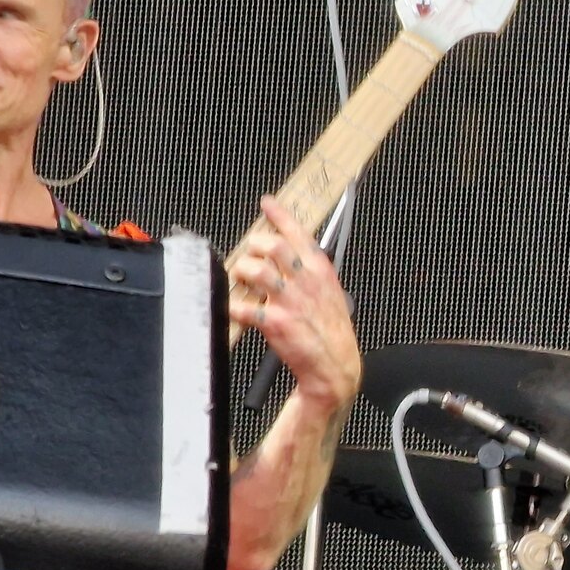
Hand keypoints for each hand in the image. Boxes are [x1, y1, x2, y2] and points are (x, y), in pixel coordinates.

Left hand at [228, 196, 360, 413]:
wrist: (335, 365)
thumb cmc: (331, 330)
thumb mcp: (330, 292)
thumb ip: (309, 272)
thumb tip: (286, 257)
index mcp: (320, 271)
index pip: (299, 233)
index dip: (280, 215)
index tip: (267, 204)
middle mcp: (305, 281)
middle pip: (273, 246)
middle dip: (255, 246)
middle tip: (250, 253)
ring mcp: (290, 301)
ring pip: (256, 270)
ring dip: (242, 271)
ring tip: (241, 277)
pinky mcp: (276, 323)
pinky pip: (244, 307)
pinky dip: (234, 306)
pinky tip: (236, 309)